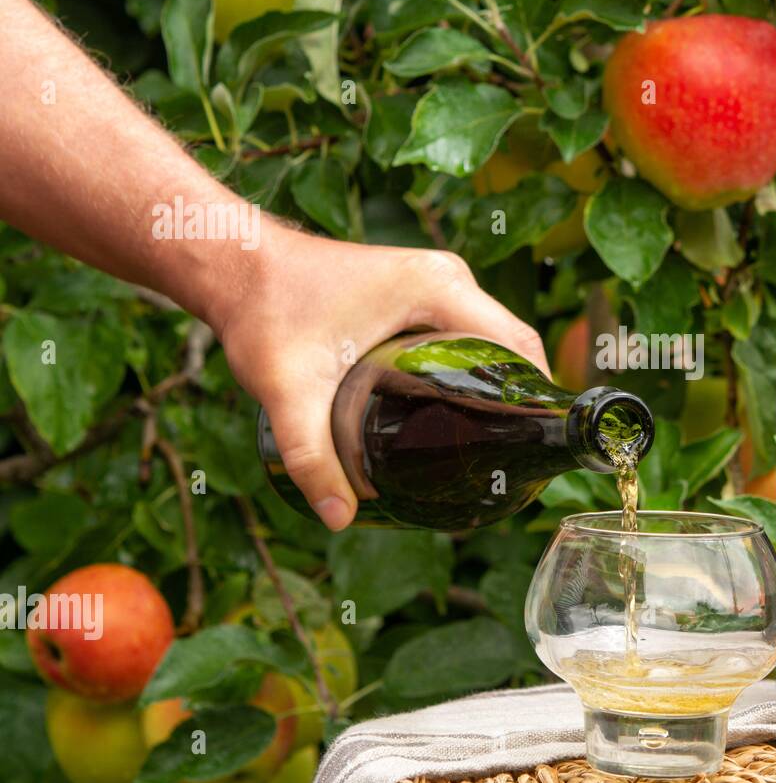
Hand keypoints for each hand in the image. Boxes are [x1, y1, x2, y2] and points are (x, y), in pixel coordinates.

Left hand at [216, 227, 549, 530]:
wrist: (234, 265)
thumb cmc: (264, 310)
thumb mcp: (289, 389)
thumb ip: (313, 456)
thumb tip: (340, 517)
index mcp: (438, 288)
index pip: (517, 344)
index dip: (534, 394)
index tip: (532, 444)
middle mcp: (446, 277)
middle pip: (511, 344)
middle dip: (516, 398)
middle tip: (507, 457)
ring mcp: (434, 280)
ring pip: (489, 337)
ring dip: (495, 383)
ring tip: (489, 442)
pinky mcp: (418, 290)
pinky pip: (466, 330)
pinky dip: (472, 366)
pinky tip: (457, 409)